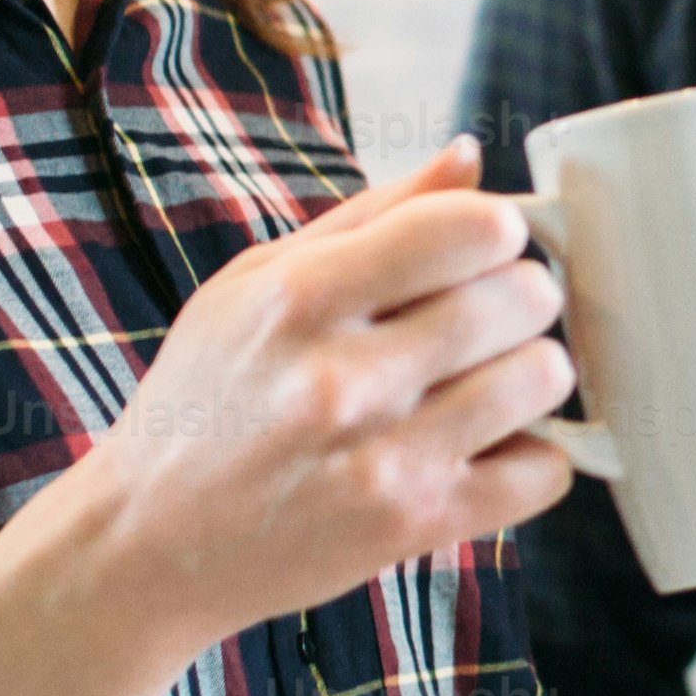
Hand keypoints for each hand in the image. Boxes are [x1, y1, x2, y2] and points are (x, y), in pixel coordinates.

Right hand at [55, 145, 576, 659]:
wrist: (150, 540)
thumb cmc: (209, 398)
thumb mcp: (256, 283)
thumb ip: (372, 215)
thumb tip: (470, 156)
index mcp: (301, 297)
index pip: (468, 227)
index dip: (496, 228)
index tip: (480, 247)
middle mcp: (346, 376)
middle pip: (522, 296)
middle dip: (521, 295)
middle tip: (488, 316)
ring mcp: (385, 457)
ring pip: (544, 376)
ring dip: (532, 371)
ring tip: (487, 380)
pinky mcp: (416, 525)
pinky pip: (545, 471)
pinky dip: (534, 454)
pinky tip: (487, 445)